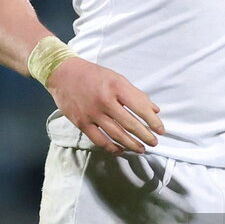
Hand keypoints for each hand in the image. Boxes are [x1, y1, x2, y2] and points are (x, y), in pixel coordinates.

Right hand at [45, 57, 163, 153]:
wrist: (63, 73)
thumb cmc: (93, 74)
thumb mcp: (117, 78)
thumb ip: (136, 94)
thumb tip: (154, 110)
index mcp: (116, 86)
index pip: (140, 107)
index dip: (153, 121)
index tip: (161, 130)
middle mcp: (105, 100)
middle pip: (130, 123)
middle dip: (145, 135)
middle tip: (154, 142)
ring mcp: (92, 113)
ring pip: (116, 134)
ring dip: (131, 144)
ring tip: (141, 149)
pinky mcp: (81, 122)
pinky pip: (99, 140)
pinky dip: (111, 147)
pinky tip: (120, 150)